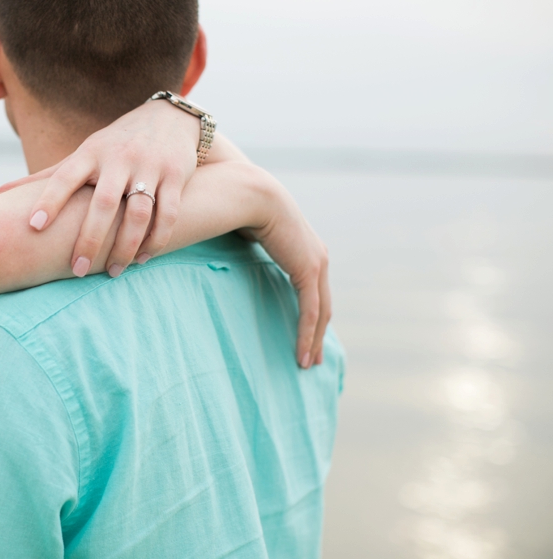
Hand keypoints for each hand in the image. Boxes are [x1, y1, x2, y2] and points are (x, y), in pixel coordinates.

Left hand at [0, 99, 198, 277]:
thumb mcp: (82, 154)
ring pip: (139, 213)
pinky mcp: (176, 176)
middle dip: (90, 238)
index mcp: (90, 153)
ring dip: (126, 246)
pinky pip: (169, 213)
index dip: (48, 201)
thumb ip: (46, 177)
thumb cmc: (114, 144)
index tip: (33, 227)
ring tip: (113, 271)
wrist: (169, 118)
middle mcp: (119, 158)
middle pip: (104, 203)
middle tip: (76, 269)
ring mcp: (150, 167)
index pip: (64, 176)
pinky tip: (143, 258)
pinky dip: (157, 239)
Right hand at [244, 182, 331, 368]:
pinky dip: (307, 334)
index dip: (312, 315)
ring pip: (321, 314)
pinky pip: (310, 311)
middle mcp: (318, 258)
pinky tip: (301, 353)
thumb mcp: (250, 232)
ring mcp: (317, 264)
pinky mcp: (308, 271)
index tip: (307, 335)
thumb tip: (233, 245)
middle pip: (323, 306)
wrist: (254, 194)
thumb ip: (252, 244)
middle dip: (319, 334)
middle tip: (312, 358)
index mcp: (307, 250)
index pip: (315, 291)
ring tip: (306, 363)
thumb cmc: (245, 208)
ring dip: (314, 340)